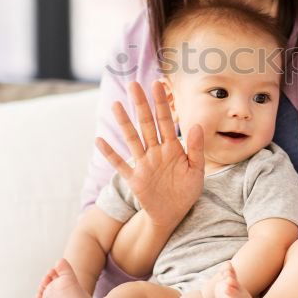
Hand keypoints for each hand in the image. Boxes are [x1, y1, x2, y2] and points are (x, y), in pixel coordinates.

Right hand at [95, 79, 204, 227]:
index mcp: (172, 148)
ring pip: (132, 139)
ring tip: (116, 104)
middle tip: (134, 84)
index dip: (161, 103)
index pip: (166, 121)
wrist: (173, 214)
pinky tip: (99, 141)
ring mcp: (143, 164)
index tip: (157, 84)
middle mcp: (156, 151)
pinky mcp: (135, 179)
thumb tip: (197, 125)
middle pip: (146, 124)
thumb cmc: (186, 191)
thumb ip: (196, 149)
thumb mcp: (196, 170)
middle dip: (141, 104)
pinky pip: (120, 165)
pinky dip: (110, 154)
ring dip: (124, 122)